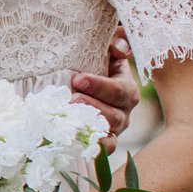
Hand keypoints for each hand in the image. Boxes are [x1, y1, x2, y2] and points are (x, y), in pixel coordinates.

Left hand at [70, 26, 140, 149]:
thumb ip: (117, 40)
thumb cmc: (91, 61)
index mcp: (124, 87)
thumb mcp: (105, 46)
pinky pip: (102, 150)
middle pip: (114, 115)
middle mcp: (122, 111)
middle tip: (71, 99)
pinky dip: (91, 148)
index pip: (119, 90)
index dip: (101, 86)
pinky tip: (74, 143)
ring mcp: (112, 129)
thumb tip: (120, 49)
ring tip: (68, 118)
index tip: (78, 78)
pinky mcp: (101, 142)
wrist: (73, 84)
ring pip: (107, 134)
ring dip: (88, 127)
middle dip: (92, 107)